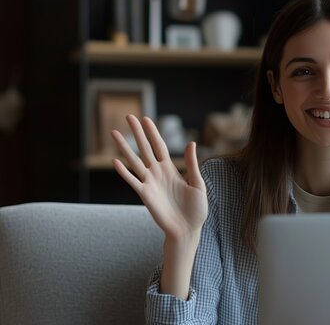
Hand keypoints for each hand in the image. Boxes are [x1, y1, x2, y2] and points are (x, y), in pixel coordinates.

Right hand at [111, 115, 207, 240]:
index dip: (153, 133)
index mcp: (171, 170)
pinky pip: (133, 181)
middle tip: (128, 116)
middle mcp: (158, 173)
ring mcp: (150, 183)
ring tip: (114, 133)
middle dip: (137, 133)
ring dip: (124, 147)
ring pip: (134, 161)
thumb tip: (190, 143)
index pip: (160, 146)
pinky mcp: (145, 195)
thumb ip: (192, 164)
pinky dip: (124, 172)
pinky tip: (114, 161)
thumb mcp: (198, 184)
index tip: (146, 119)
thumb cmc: (195, 209)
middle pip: (145, 148)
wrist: (188, 230)